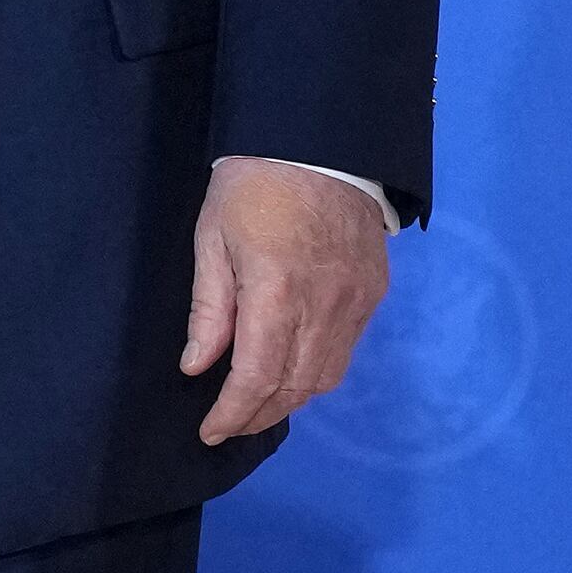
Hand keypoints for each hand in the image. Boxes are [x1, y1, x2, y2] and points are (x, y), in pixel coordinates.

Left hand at [181, 158, 390, 444]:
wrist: (321, 141)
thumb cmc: (253, 184)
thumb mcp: (213, 238)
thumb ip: (209, 309)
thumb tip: (197, 367)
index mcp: (277, 293)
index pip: (257, 378)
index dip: (233, 413)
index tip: (210, 431)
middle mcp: (325, 307)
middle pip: (295, 387)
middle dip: (259, 415)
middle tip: (230, 425)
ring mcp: (357, 302)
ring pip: (326, 376)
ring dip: (291, 400)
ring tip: (259, 406)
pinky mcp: (374, 292)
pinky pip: (347, 350)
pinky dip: (318, 371)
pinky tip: (294, 370)